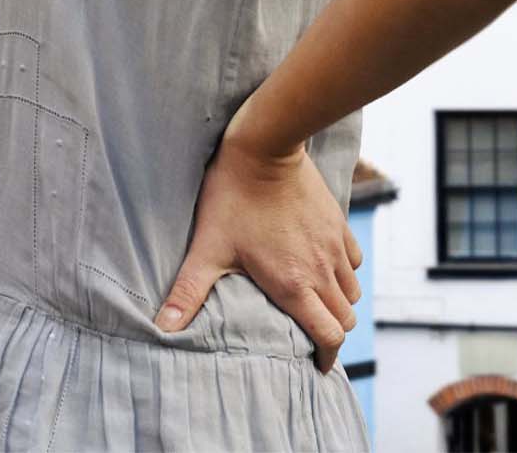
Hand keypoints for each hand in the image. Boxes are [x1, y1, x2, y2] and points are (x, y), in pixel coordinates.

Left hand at [158, 106, 362, 371]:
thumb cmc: (232, 198)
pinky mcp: (339, 225)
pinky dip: (342, 273)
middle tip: (310, 335)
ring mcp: (335, 248)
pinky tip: (320, 266)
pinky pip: (353, 262)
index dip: (326, 357)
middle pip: (344, 319)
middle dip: (331, 333)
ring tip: (314, 304)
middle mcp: (323, 271)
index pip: (328, 336)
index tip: (316, 366)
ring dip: (337, 303)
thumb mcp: (207, 247)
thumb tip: (163, 327)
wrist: (265, 149)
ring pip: (352, 292)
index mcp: (295, 284)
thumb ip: (188, 291)